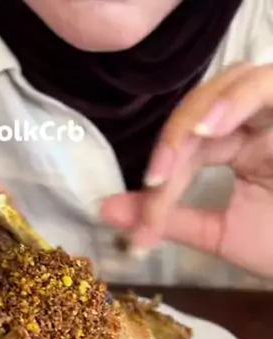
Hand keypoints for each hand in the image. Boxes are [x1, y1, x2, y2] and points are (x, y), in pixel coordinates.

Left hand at [101, 63, 272, 278]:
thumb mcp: (218, 235)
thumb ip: (167, 217)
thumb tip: (105, 210)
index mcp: (242, 145)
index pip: (191, 143)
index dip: (162, 173)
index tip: (141, 226)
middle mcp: (261, 121)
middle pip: (209, 100)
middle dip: (175, 138)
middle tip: (155, 180)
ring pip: (240, 79)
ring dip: (206, 108)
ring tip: (184, 146)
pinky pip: (270, 85)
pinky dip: (240, 99)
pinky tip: (211, 129)